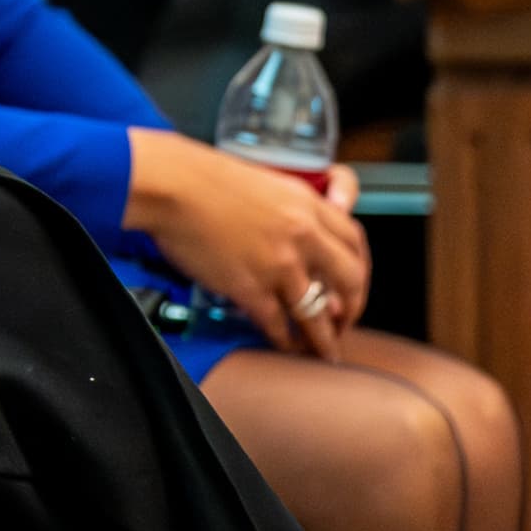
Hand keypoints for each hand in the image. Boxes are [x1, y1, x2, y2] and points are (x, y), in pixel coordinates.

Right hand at [123, 128, 368, 358]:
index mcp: (307, 204)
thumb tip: (299, 236)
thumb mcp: (263, 180)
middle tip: (344, 321)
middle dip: (353, 307)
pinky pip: (278, 324)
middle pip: (350, 280)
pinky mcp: (250, 288)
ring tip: (324, 353)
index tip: (353, 282)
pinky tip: (284, 345)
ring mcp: (279, 264)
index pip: (354, 240)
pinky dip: (284, 340)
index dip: (360, 267)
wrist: (171, 185)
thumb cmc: (203, 177)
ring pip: (318, 313)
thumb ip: (289, 207)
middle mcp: (302, 235)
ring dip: (324, 338)